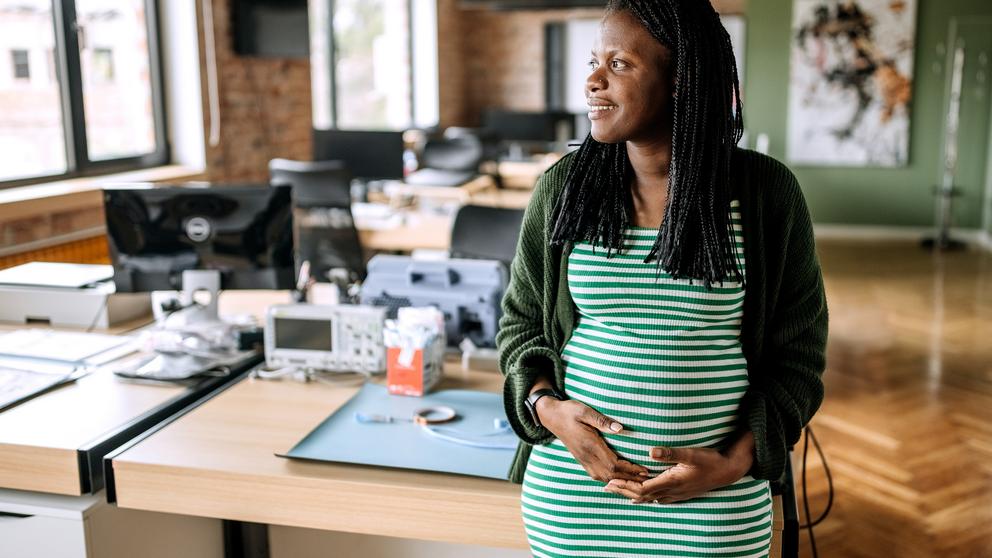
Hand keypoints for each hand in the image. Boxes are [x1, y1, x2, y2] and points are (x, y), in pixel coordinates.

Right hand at [536, 396, 649, 482]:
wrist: (551, 416)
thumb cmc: (569, 411)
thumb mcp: (585, 411)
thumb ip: (602, 421)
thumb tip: (620, 428)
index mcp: (589, 446)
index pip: (613, 464)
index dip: (630, 470)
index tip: (644, 470)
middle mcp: (587, 457)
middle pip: (611, 475)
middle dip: (630, 479)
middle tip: (648, 480)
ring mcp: (583, 460)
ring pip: (605, 478)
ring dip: (622, 482)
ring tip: (638, 482)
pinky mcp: (582, 460)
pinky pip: (599, 476)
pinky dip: (612, 480)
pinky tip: (621, 480)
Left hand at [603, 436, 753, 503]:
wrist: (728, 471)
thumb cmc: (710, 460)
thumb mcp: (691, 453)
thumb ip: (671, 453)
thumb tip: (650, 452)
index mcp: (671, 482)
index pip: (641, 488)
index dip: (625, 485)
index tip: (610, 481)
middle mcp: (672, 491)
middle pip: (642, 496)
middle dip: (623, 491)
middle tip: (606, 487)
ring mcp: (676, 494)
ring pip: (649, 498)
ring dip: (632, 494)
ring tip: (619, 491)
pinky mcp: (681, 493)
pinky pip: (658, 498)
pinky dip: (645, 496)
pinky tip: (642, 496)